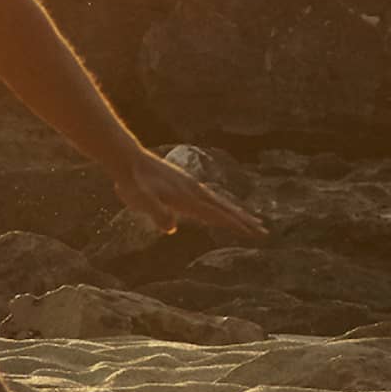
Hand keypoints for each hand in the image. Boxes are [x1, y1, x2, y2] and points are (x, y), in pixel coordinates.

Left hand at [106, 144, 265, 239]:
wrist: (127, 159)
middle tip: (263, 231)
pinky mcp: (182, 183)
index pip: (217, 214)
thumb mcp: (140, 200)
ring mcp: (189, 185)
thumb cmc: (132, 182)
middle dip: (243, 220)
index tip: (254, 232)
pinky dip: (221, 204)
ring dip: (235, 212)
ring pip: (218, 201)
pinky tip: (219, 207)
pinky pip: (208, 197)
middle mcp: (192, 190)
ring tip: (249, 220)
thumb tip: (171, 228)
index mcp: (187, 198)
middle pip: (224, 208)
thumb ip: (155, 212)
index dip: (235, 225)